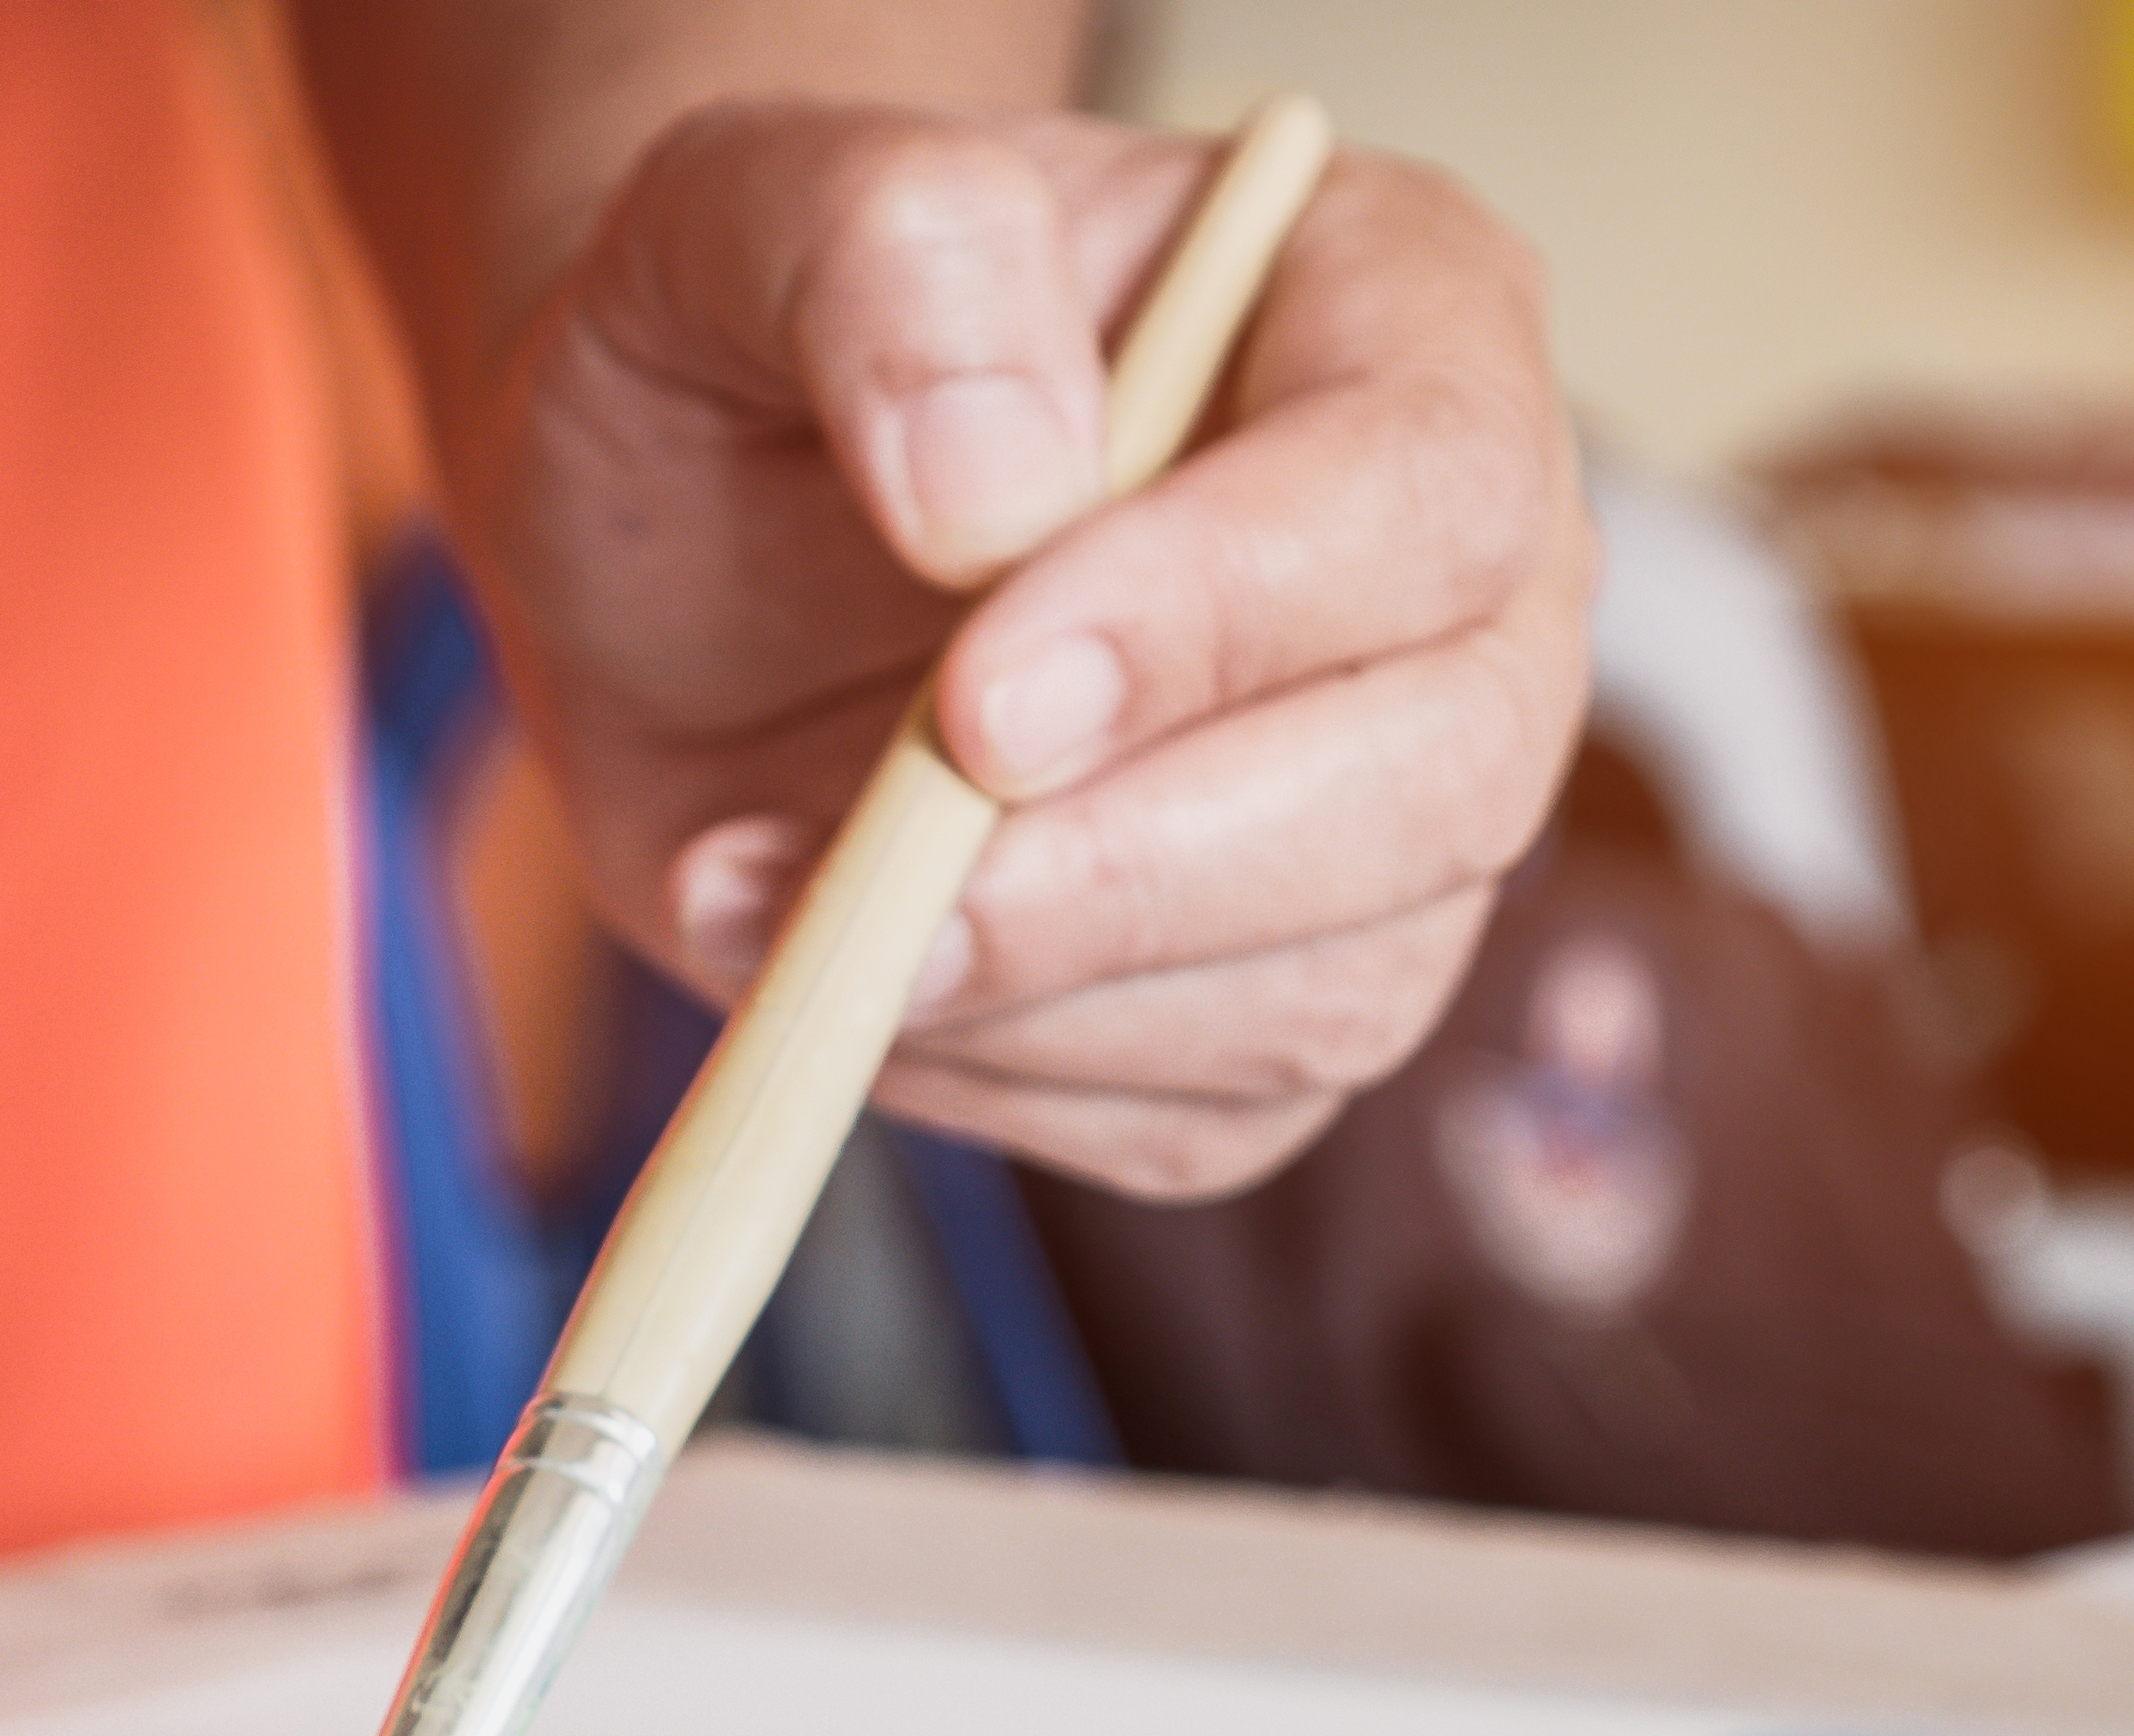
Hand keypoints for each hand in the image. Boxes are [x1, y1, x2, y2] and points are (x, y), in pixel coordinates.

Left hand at [449, 100, 1591, 1198]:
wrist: (670, 545)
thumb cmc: (744, 354)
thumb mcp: (742, 216)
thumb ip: (886, 265)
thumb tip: (992, 495)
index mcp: (1401, 312)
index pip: (1422, 491)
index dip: (1221, 617)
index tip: (975, 703)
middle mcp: (1463, 581)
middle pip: (1444, 776)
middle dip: (1147, 867)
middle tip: (888, 896)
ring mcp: (1394, 812)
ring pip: (1339, 991)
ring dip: (1039, 1000)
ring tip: (773, 899)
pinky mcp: (1274, 1002)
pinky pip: (1204, 1121)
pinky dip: (997, 1082)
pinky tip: (830, 970)